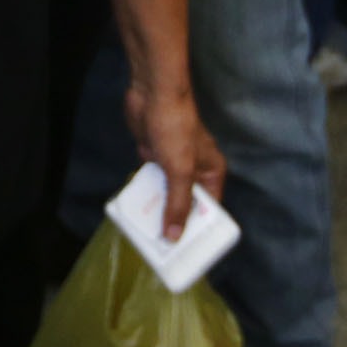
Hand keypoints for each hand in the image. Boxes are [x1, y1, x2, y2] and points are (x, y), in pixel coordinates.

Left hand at [124, 77, 226, 240]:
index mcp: (211, 173)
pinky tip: (135, 213)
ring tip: (148, 238)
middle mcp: (195, 171)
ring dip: (158, 210)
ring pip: (167, 194)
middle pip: (187, 204)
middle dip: (176, 223)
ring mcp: (174, 164)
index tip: (190, 252)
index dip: (201, 230)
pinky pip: (151, 182)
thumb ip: (178, 204)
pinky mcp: (155, 156)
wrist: (152, 94)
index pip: (210, 209)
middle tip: (164, 251)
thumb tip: (174, 236)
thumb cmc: (176, 128)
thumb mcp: (180, 171)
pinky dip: (145, 194)